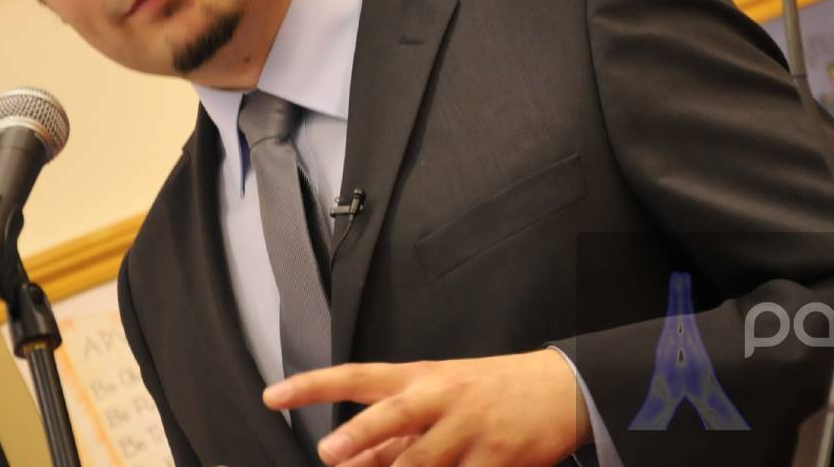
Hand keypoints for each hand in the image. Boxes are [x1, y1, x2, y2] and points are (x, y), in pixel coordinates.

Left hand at [262, 349, 592, 466]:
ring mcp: (470, 428)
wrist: (560, 389)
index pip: (359, 376)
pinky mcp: (497, 458)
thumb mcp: (440, 398)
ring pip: (423, 462)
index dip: (314, 386)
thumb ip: (395, 433)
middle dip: (362, 435)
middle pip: (394, 414)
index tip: (274, 395)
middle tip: (332, 452)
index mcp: (421, 378)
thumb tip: (347, 463)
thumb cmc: (489, 392)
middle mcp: (442, 397)